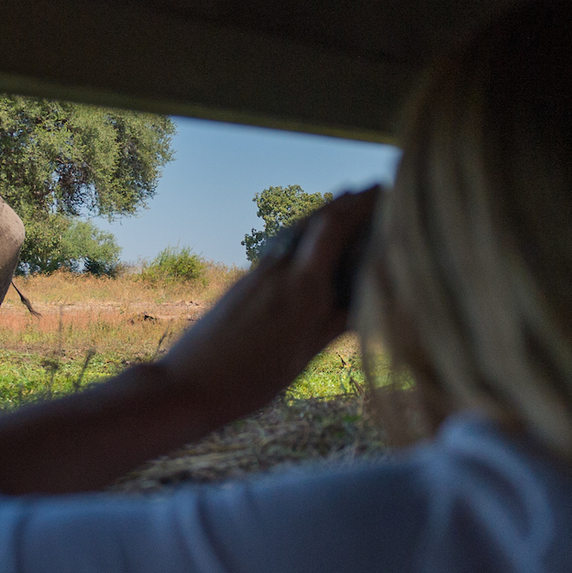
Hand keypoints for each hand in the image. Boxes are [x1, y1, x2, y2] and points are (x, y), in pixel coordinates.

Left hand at [158, 187, 380, 423]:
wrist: (187, 384)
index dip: (361, 204)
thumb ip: (334, 325)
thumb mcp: (302, 357)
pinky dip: (302, 234)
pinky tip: (304, 241)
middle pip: (315, 221)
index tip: (384, 188)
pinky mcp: (243, 283)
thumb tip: (366, 302)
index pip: (335, 228)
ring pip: (295, 231)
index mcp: (301, 288)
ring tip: (343, 204)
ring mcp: (257, 274)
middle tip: (371, 189)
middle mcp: (279, 271)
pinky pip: (280, 246)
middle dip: (345, 202)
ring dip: (322, 213)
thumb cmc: (248, 380)